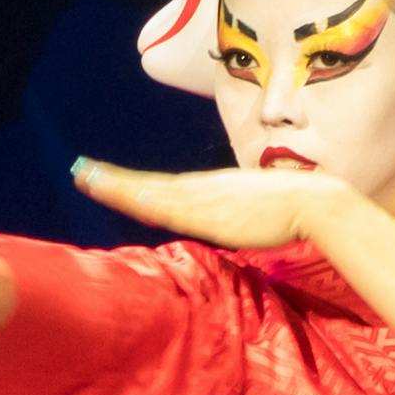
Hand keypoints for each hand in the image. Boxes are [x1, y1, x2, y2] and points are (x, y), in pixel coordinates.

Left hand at [71, 158, 320, 251]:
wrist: (314, 203)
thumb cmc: (292, 208)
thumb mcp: (253, 210)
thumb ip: (234, 215)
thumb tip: (229, 223)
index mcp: (211, 188)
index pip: (163, 186)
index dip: (133, 183)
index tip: (106, 177)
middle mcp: (202, 189)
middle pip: (149, 184)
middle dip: (113, 180)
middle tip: (81, 170)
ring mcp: (205, 200)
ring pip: (151, 192)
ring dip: (117, 187)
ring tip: (86, 178)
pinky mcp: (211, 215)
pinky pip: (169, 208)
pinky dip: (143, 200)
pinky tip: (124, 196)